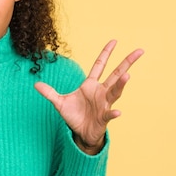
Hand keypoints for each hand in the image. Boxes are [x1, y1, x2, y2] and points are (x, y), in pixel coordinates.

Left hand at [35, 40, 142, 154]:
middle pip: (116, 74)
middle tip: (139, 51)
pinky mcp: (104, 118)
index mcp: (91, 85)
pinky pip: (109, 114)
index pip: (100, 65)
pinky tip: (118, 112)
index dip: (106, 53)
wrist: (81, 134)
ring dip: (121, 84)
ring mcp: (104, 104)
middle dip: (127, 62)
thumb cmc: (74, 116)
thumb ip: (49, 93)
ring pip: (115, 91)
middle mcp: (101, 92)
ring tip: (127, 76)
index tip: (114, 41)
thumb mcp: (59, 103)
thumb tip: (35, 84)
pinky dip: (113, 113)